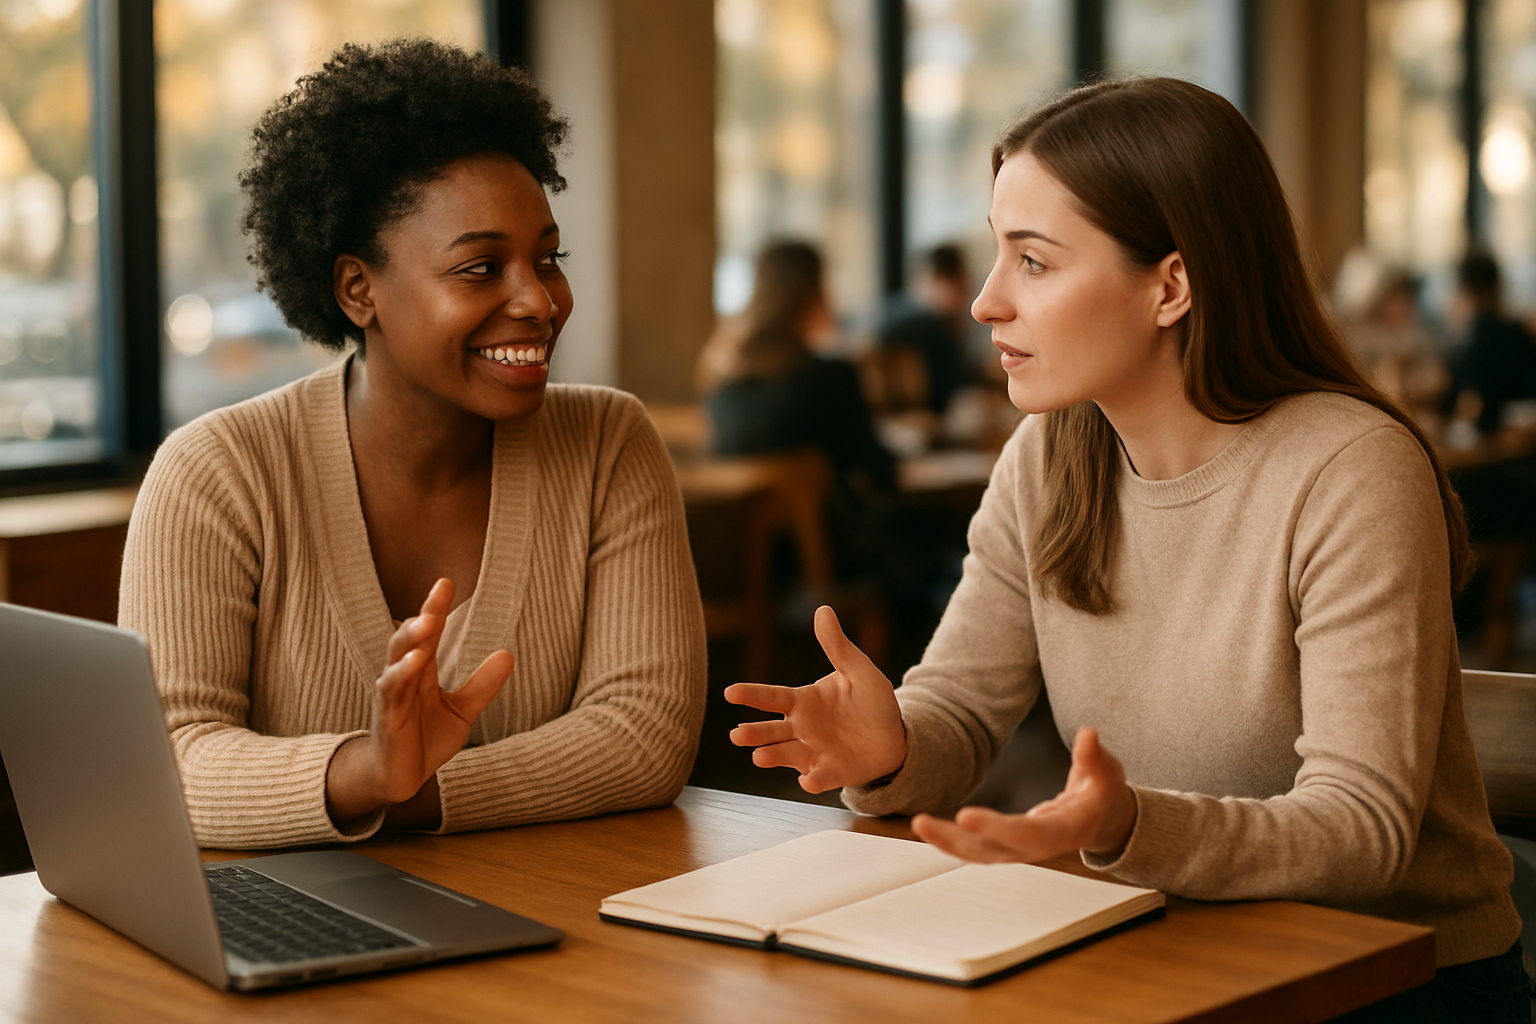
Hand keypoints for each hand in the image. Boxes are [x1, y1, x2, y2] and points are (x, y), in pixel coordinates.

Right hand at [326, 579, 512, 824]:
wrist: (399, 778)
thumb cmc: (424, 739)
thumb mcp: (461, 711)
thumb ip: (482, 686)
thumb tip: (508, 654)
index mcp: (421, 671)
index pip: (429, 634)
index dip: (435, 608)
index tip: (445, 582)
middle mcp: (404, 676)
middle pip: (411, 638)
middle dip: (425, 613)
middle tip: (440, 588)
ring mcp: (392, 695)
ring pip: (397, 659)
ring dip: (411, 639)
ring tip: (427, 622)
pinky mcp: (387, 716)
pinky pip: (391, 691)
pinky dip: (400, 674)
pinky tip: (413, 662)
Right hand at [724, 605, 905, 792]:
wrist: (896, 736)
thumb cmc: (872, 700)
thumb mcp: (858, 669)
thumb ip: (838, 646)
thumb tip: (822, 610)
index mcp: (804, 701)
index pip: (772, 697)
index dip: (751, 694)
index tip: (730, 692)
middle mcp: (802, 728)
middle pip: (772, 731)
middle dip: (754, 733)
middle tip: (736, 735)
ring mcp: (814, 752)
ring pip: (787, 755)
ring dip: (772, 757)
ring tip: (758, 758)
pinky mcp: (832, 772)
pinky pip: (819, 777)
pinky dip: (813, 780)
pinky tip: (807, 780)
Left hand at [912, 728, 1136, 862]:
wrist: (1103, 818)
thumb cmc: (1104, 791)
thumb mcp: (1107, 771)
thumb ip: (1094, 756)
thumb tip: (1087, 734)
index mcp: (1065, 830)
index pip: (1029, 834)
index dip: (998, 828)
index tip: (965, 816)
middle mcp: (1039, 846)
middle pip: (995, 851)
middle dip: (959, 840)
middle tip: (923, 823)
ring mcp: (1021, 849)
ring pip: (980, 853)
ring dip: (948, 842)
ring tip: (919, 824)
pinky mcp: (1009, 845)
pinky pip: (978, 847)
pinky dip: (953, 839)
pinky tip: (928, 827)